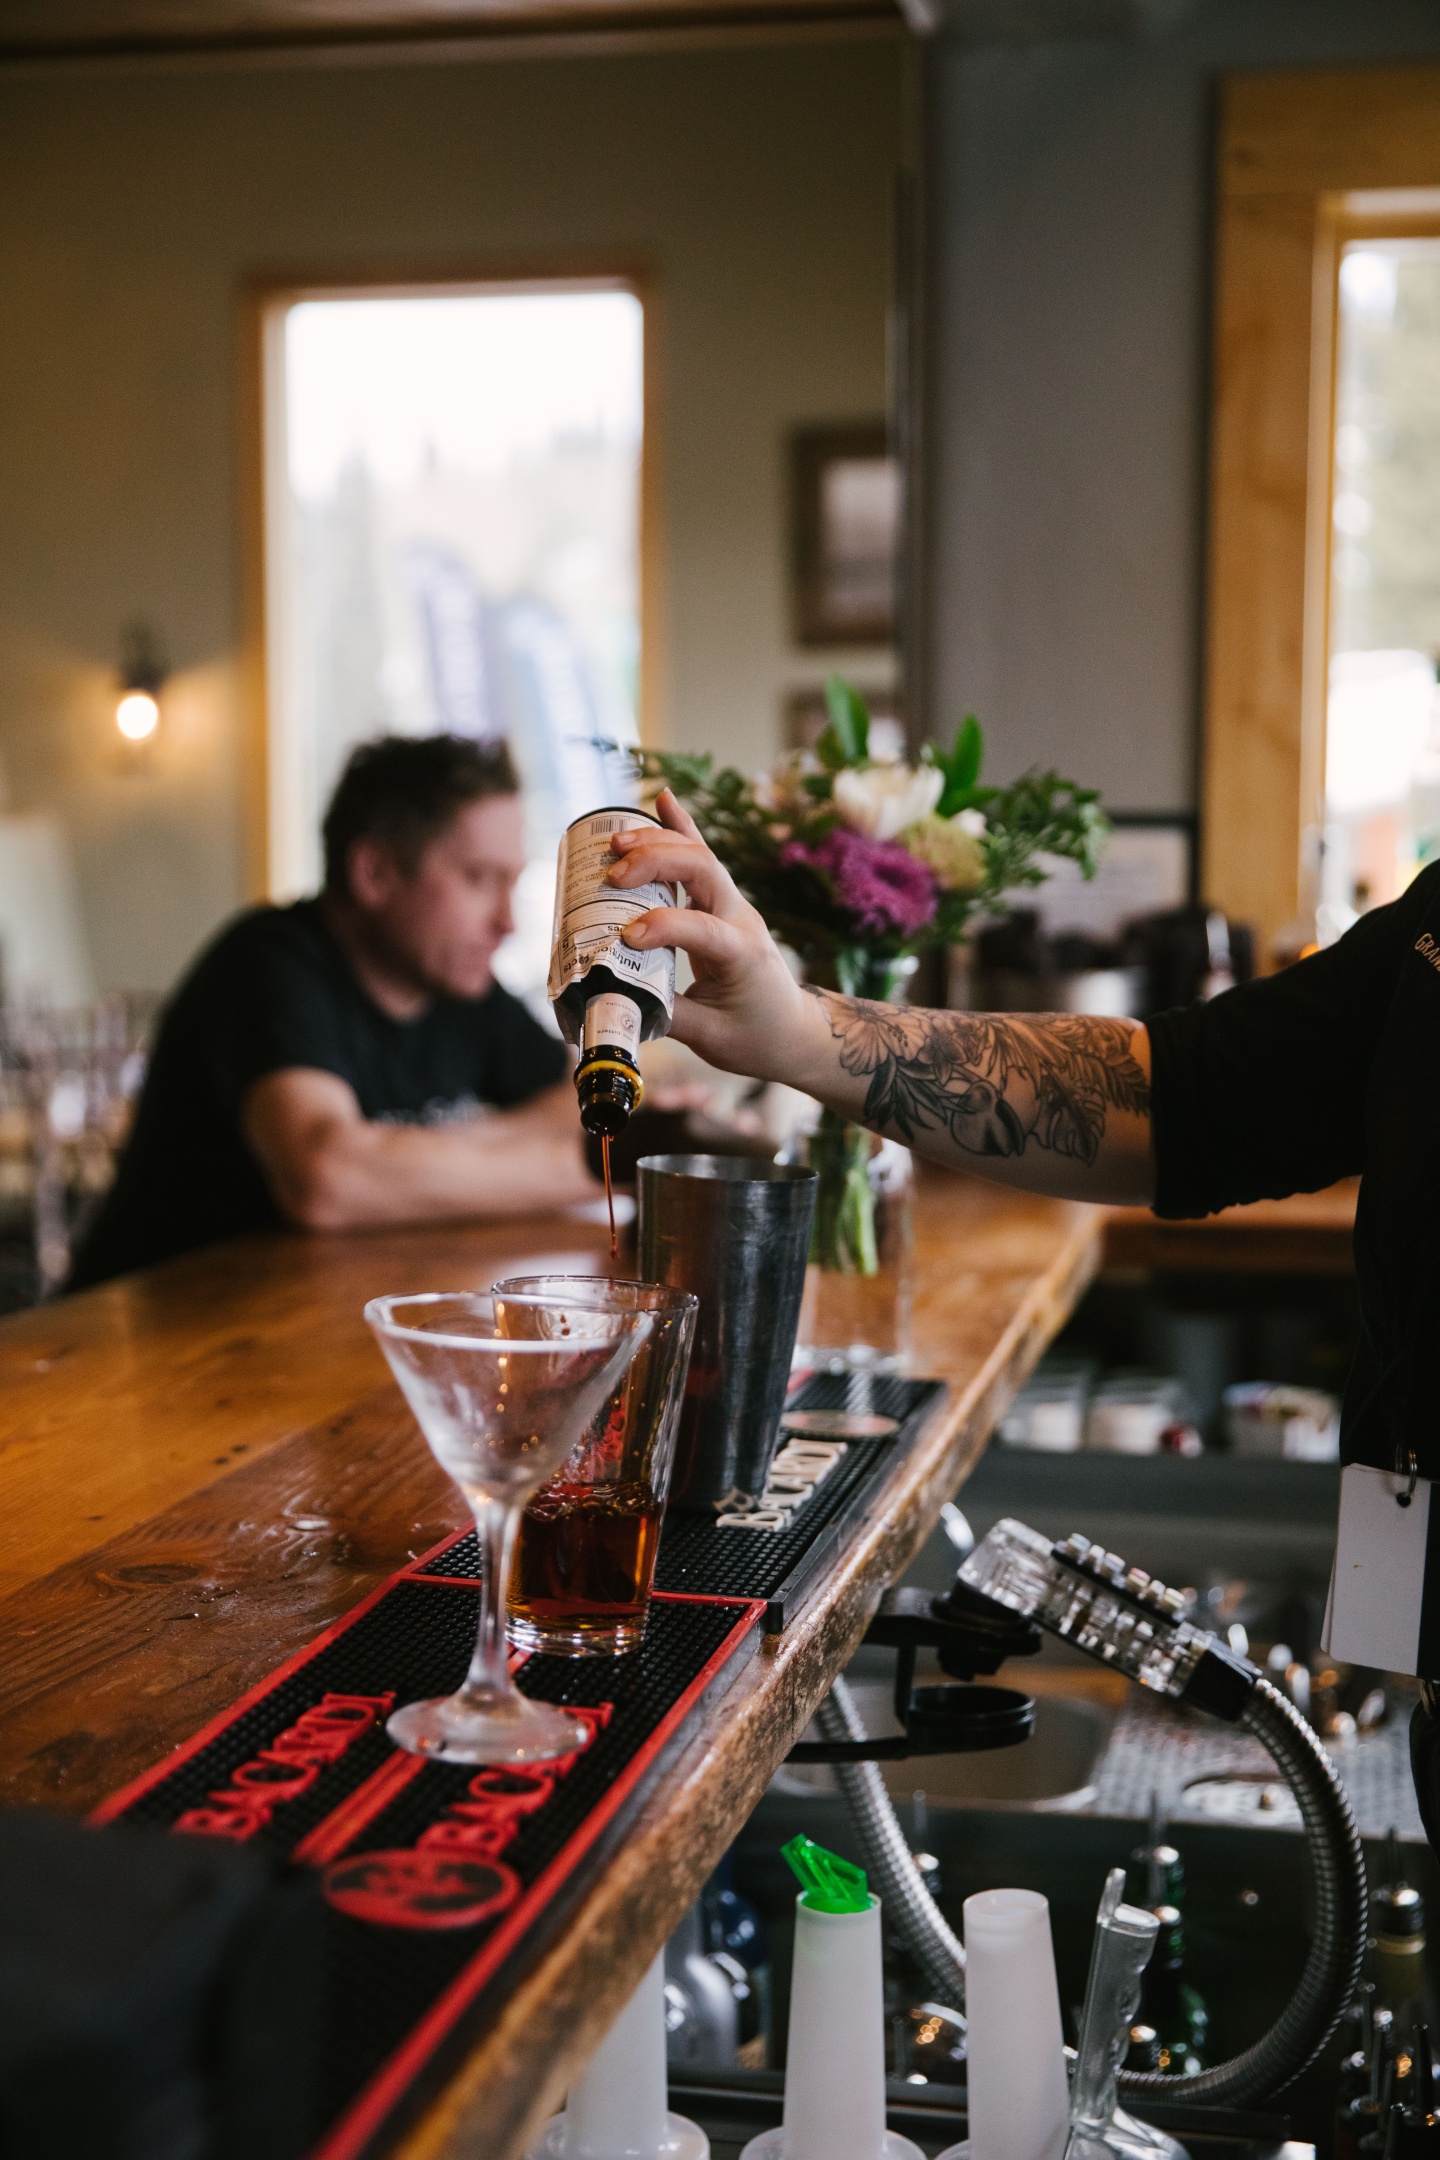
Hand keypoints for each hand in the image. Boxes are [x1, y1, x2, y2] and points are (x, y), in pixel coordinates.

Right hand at [608, 790, 822, 1084]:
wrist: (793, 1032)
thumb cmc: (757, 1038)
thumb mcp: (711, 1039)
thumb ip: (665, 1016)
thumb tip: (613, 997)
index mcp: (743, 954)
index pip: (704, 927)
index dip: (665, 925)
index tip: (628, 937)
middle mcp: (742, 919)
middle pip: (704, 869)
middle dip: (657, 860)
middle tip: (612, 871)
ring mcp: (734, 906)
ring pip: (701, 857)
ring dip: (659, 841)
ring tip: (617, 839)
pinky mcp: (723, 904)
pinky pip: (702, 859)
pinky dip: (682, 827)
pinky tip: (663, 798)